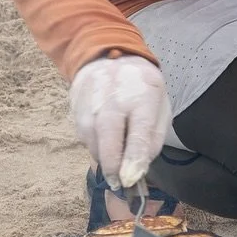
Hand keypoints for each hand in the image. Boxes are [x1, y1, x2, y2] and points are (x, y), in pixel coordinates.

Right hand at [69, 55, 172, 190]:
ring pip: (91, 138)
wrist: (106, 54)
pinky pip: (82, 134)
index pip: (139, 131)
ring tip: (113, 166)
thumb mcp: (160, 104)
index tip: (131, 179)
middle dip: (112, 165)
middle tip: (118, 183)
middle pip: (108, 136)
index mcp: (142, 95)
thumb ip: (153, 136)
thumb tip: (139, 166)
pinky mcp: (75, 105)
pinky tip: (103, 146)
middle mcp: (113, 96)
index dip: (134, 158)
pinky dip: (93, 146)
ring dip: (102, 158)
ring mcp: (90, 100)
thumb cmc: (141, 86)